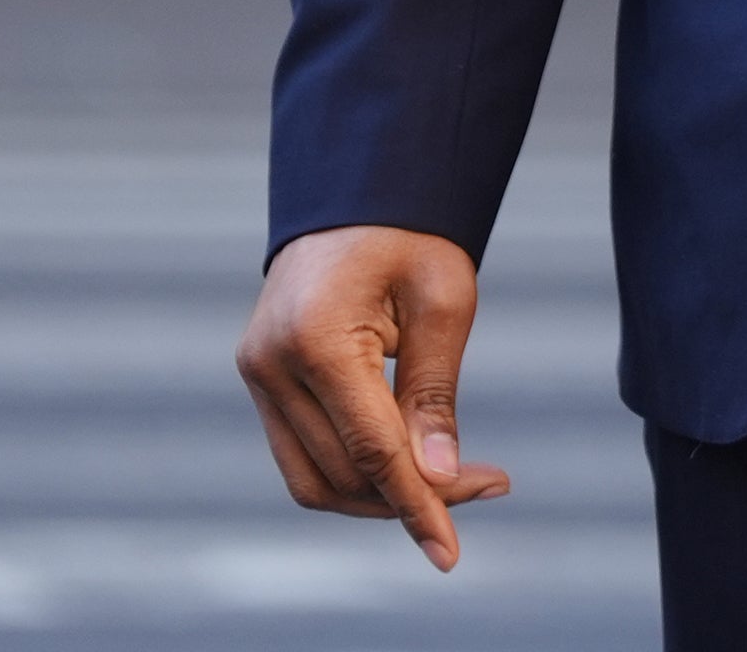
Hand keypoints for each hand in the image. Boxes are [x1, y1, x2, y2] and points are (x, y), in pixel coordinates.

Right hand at [237, 225, 512, 568]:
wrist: (356, 193)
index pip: (371, 449)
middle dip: (414, 496)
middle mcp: (270, 364)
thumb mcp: (444, 300)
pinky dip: (355, 471)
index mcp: (315, 338)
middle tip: (489, 482)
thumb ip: (435, 393)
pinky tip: (409, 461)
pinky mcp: (262, 380)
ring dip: (380, 494)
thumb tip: (439, 478)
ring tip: (454, 479)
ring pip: (314, 479)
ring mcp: (257, 375)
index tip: (451, 552)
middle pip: (343, 474)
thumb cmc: (410, 235)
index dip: (416, 505)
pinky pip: (302, 454)